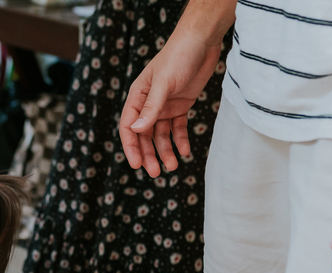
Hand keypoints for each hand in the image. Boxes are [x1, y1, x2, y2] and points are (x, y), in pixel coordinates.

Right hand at [118, 30, 221, 176]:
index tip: (137, 164)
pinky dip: (180, 141)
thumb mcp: (164, 82)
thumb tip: (137, 130)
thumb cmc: (178, 56)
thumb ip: (151, 107)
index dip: (131, 147)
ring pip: (161, 135)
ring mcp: (165, 106)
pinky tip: (185, 152)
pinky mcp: (181, 105)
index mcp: (137, 97)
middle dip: (149, 154)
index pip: (129, 127)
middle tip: (155, 173)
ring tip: (173, 166)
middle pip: (144, 135)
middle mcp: (149, 104)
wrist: (202, 41)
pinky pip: (178, 128)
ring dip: (165, 151)